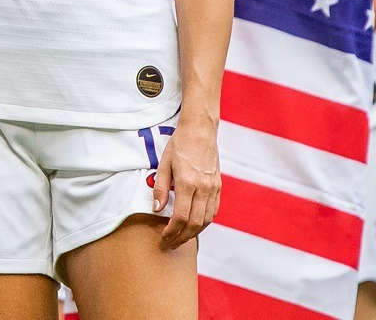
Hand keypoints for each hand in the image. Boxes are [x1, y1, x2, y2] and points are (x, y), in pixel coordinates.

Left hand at [154, 118, 220, 249]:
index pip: (181, 216)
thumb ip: (160, 188)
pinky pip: (213, 211)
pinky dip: (205, 222)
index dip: (172, 231)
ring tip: (181, 238)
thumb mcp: (163, 164)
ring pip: (207, 220)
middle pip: (195, 222)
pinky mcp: (218, 186)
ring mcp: (213, 188)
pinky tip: (195, 226)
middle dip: (182, 237)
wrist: (200, 131)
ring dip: (194, 233)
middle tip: (170, 244)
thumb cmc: (179, 145)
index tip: (164, 237)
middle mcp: (203, 187)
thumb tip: (157, 210)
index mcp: (188, 182)